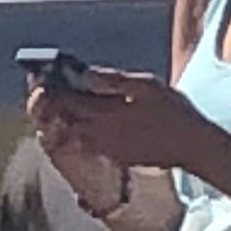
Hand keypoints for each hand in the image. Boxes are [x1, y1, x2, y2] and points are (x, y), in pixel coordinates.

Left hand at [31, 63, 208, 182]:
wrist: (191, 146)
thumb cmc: (173, 113)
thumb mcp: (147, 86)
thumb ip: (114, 80)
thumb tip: (86, 74)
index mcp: (105, 116)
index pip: (65, 102)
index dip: (49, 88)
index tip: (39, 75)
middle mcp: (100, 136)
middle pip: (63, 120)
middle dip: (51, 104)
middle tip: (43, 88)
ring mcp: (106, 149)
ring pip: (73, 133)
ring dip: (64, 118)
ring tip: (60, 102)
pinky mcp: (115, 156)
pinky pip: (88, 143)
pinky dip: (80, 129)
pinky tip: (87, 118)